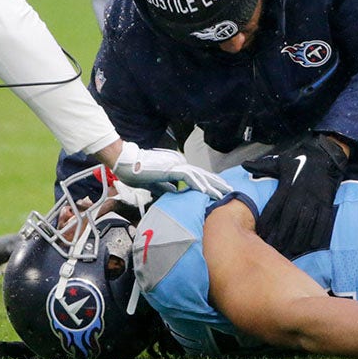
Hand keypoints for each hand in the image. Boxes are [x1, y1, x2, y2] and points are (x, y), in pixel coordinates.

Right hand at [112, 141, 231, 198]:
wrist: (126, 164)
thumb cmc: (138, 172)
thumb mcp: (156, 184)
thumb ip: (167, 188)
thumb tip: (177, 193)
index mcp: (177, 168)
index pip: (197, 177)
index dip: (209, 184)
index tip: (219, 192)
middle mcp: (180, 165)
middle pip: (203, 175)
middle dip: (217, 184)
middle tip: (230, 192)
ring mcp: (176, 166)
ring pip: (200, 177)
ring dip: (212, 186)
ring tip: (223, 195)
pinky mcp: (171, 169)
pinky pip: (189, 178)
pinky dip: (199, 185)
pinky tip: (207, 192)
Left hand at [241, 134, 348, 258]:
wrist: (325, 153)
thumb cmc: (300, 159)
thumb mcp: (280, 161)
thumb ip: (262, 166)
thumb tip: (245, 165)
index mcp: (286, 185)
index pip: (274, 206)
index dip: (267, 221)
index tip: (261, 234)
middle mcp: (300, 194)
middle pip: (289, 218)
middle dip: (282, 234)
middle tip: (275, 249)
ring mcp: (314, 199)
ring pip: (306, 222)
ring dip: (299, 238)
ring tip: (292, 251)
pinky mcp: (327, 201)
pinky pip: (323, 220)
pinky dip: (318, 233)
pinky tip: (312, 245)